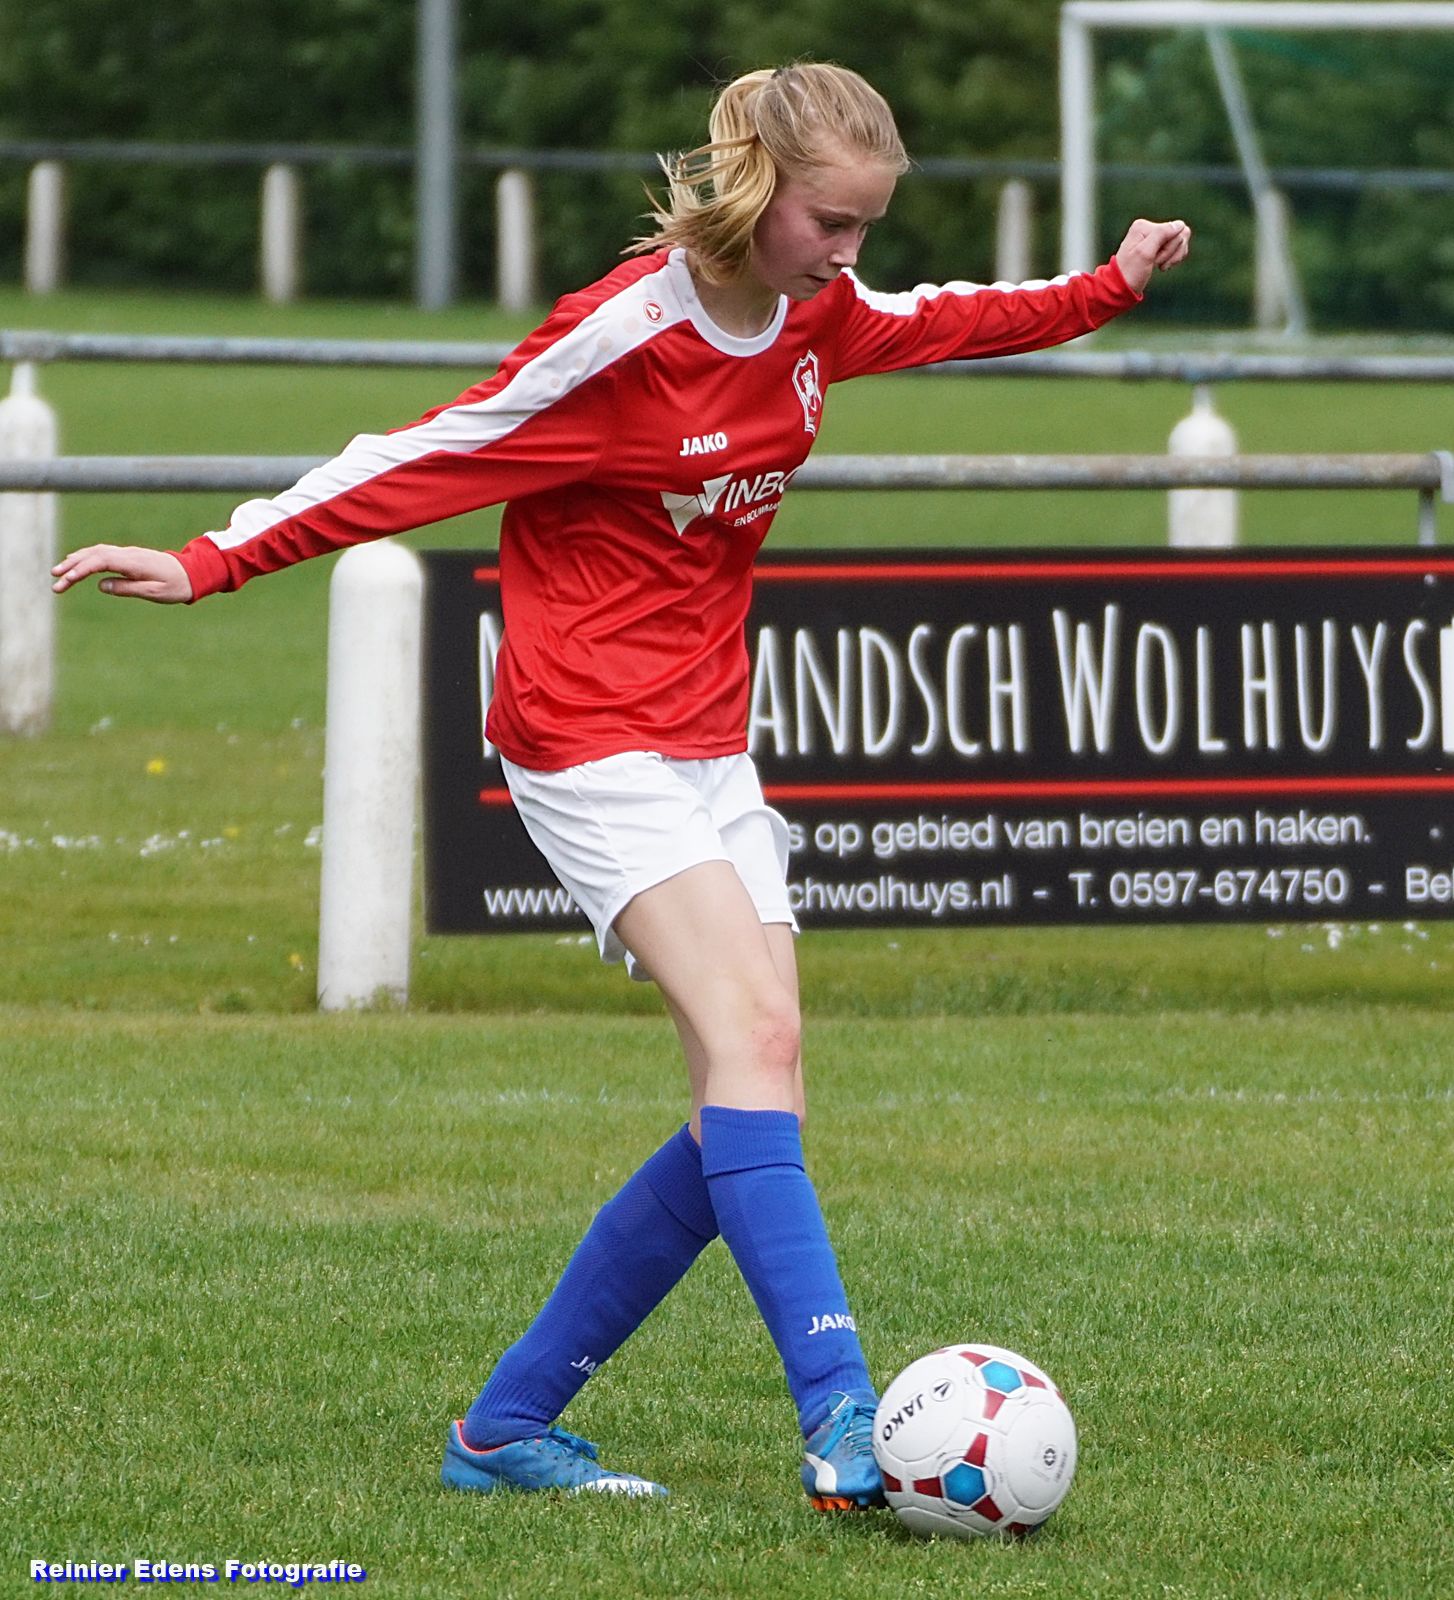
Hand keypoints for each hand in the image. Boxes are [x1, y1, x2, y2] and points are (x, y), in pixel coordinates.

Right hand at [51, 544, 192, 602]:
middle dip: (72, 566)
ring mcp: (128, 553)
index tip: (67, 580)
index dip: (81, 570)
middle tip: (55, 580)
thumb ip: (127, 589)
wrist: (193, 573)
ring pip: (96, 552)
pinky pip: (103, 553)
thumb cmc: (176, 585)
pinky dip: (87, 557)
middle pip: (93, 555)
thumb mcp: (154, 592)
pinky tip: (77, 563)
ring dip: (77, 560)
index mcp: (133, 562)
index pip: (100, 562)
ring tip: (59, 571)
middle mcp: (128, 554)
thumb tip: (101, 585)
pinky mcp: (129, 556)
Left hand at [1114, 218, 1191, 293]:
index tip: (1154, 259)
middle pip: (1180, 234)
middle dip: (1170, 252)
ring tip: (1159, 265)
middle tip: (1155, 263)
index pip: (1175, 229)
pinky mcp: (1158, 246)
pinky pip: (1178, 247)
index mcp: (1144, 226)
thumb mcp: (1145, 253)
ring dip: (1173, 257)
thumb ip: (1161, 235)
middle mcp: (1150, 228)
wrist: (1121, 288)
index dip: (1170, 247)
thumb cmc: (1130, 273)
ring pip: (1181, 240)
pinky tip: (1163, 266)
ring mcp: (1154, 237)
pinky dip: (1173, 258)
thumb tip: (1180, 224)